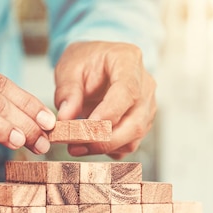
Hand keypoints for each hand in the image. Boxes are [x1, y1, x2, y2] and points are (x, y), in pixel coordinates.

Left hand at [54, 42, 156, 159]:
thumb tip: (65, 119)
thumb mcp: (69, 68)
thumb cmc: (86, 62)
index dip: (108, 114)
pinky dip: (109, 150)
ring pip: (134, 137)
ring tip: (75, 147)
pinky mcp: (142, 123)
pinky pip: (129, 144)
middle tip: (75, 145)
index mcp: (129, 62)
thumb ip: (67, 91)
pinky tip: (89, 144)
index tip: (85, 128)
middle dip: (105, 139)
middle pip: (135, 122)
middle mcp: (145, 86)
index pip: (127, 92)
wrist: (95, 64)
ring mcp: (147, 107)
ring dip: (105, 147)